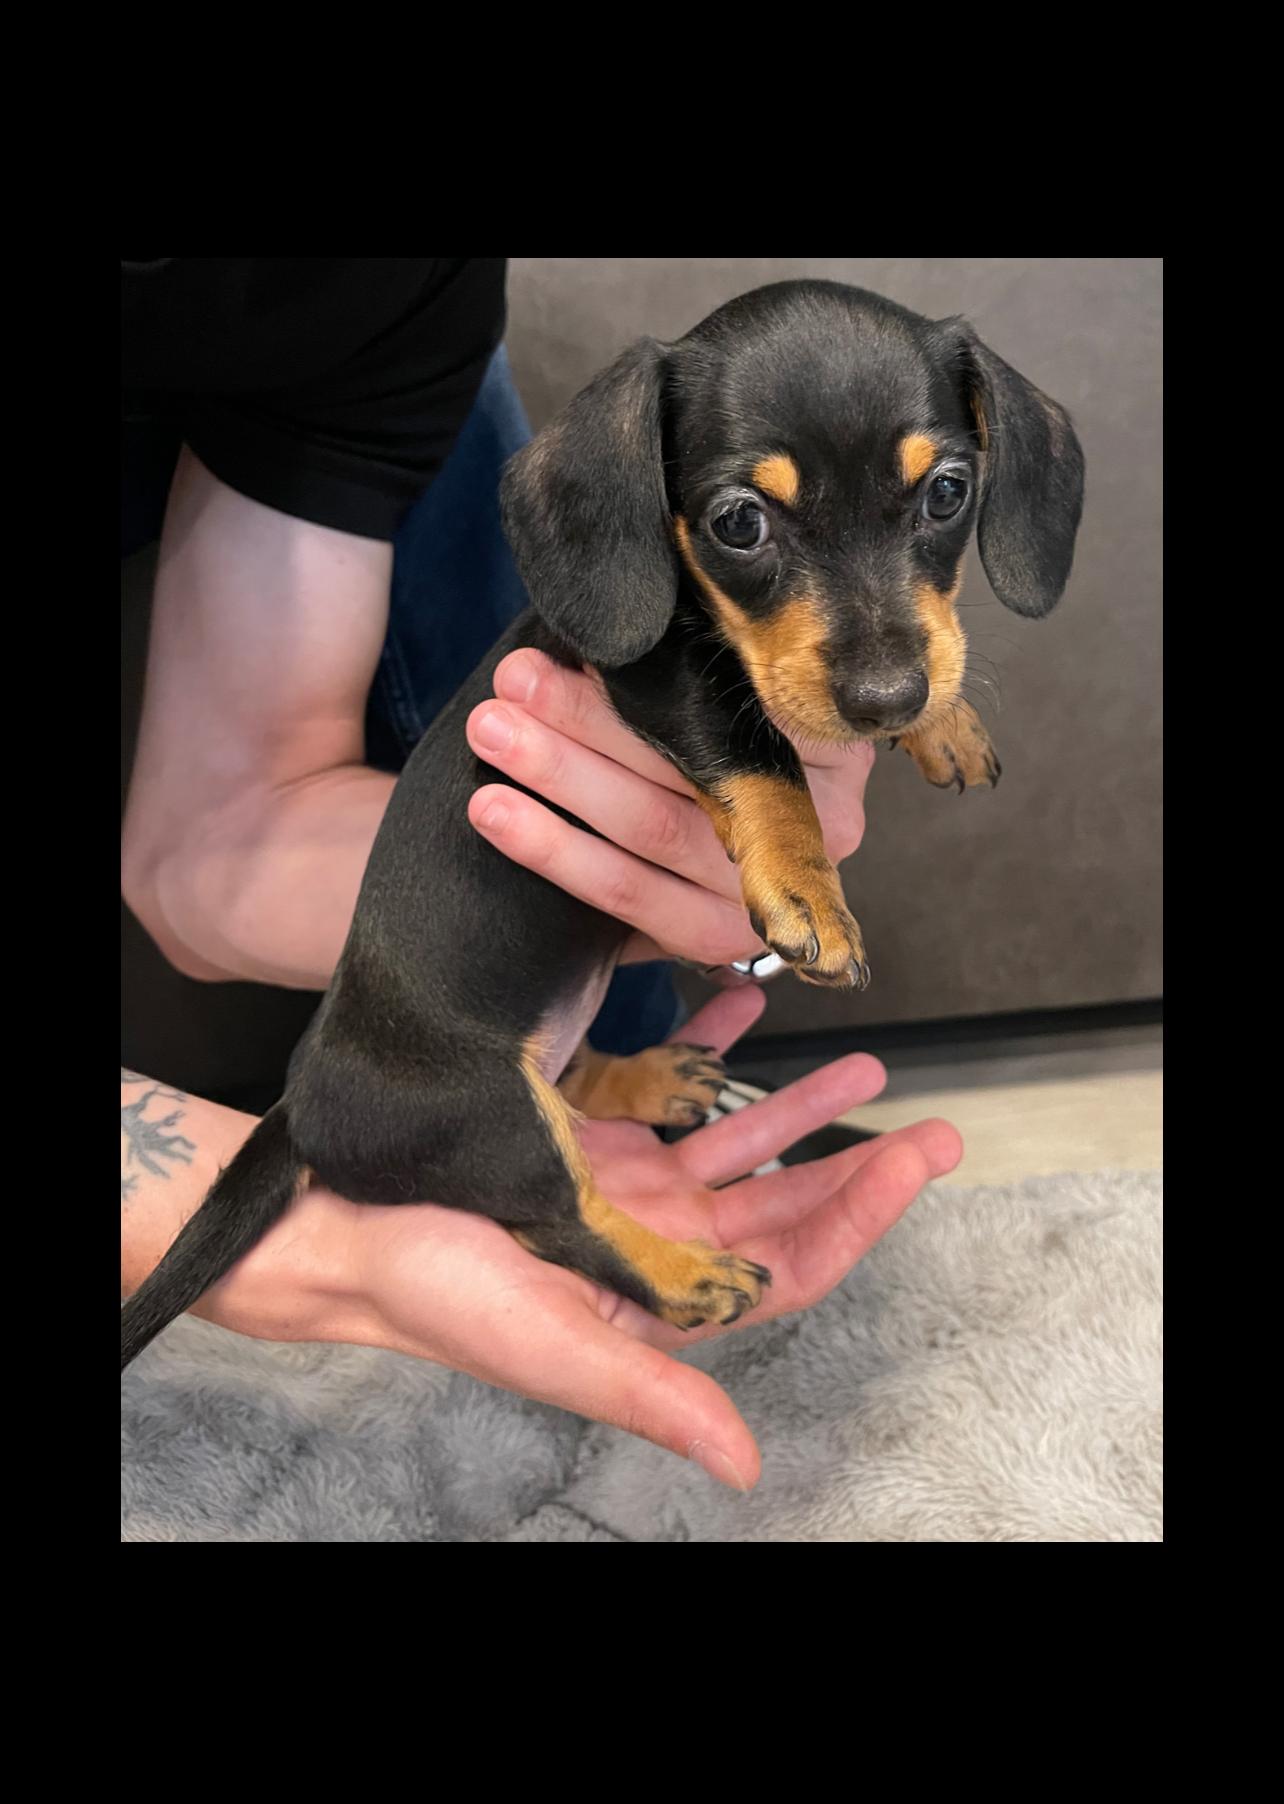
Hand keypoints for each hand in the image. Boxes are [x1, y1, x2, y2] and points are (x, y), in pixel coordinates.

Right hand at [210, 988, 960, 1489]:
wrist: (341, 1226)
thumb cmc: (436, 1292)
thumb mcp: (549, 1345)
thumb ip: (651, 1395)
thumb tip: (742, 1464)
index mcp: (661, 1301)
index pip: (789, 1264)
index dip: (859, 1218)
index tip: (916, 1162)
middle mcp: (657, 1246)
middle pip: (782, 1206)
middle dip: (854, 1164)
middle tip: (926, 1122)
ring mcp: (626, 1191)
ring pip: (737, 1145)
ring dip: (798, 1106)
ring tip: (862, 1066)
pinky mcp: (588, 1142)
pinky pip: (668, 1092)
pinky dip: (707, 1050)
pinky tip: (741, 1010)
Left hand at [465, 647, 873, 967]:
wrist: (724, 851)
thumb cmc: (714, 741)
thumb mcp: (725, 693)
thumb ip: (695, 664)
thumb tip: (615, 613)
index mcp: (835, 747)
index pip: (748, 705)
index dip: (666, 670)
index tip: (591, 637)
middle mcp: (823, 825)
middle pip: (695, 765)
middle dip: (589, 719)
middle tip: (516, 679)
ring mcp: (771, 891)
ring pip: (652, 829)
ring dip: (560, 777)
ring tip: (492, 733)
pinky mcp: (715, 939)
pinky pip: (628, 896)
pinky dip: (555, 851)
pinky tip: (497, 813)